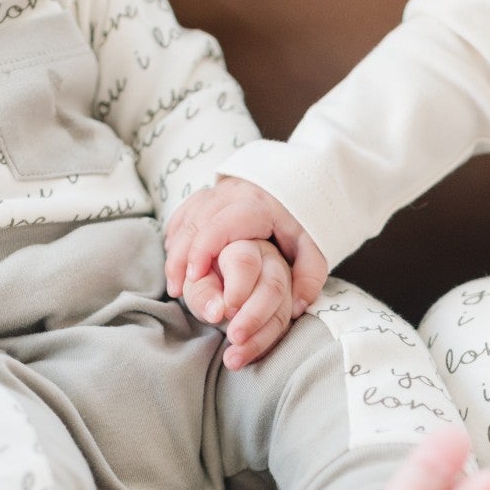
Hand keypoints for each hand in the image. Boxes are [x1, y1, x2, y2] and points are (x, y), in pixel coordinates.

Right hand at [163, 176, 328, 317]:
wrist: (298, 182)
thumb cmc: (303, 219)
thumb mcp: (315, 244)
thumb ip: (309, 275)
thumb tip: (297, 307)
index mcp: (256, 206)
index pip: (220, 225)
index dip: (203, 250)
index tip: (195, 277)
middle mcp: (231, 195)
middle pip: (195, 223)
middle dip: (181, 257)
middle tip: (178, 289)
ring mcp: (217, 192)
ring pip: (186, 217)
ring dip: (176, 250)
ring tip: (174, 283)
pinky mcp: (209, 194)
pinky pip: (184, 212)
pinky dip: (176, 235)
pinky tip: (174, 258)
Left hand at [183, 239, 295, 369]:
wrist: (218, 288)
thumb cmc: (205, 280)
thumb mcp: (194, 282)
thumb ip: (202, 291)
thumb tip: (217, 312)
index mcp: (242, 247)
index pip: (245, 263)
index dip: (238, 288)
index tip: (225, 310)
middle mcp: (269, 262)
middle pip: (272, 286)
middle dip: (254, 316)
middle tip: (234, 337)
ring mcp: (283, 285)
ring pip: (282, 310)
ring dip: (259, 338)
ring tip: (233, 359)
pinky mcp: (287, 307)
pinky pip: (283, 328)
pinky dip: (264, 346)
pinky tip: (245, 358)